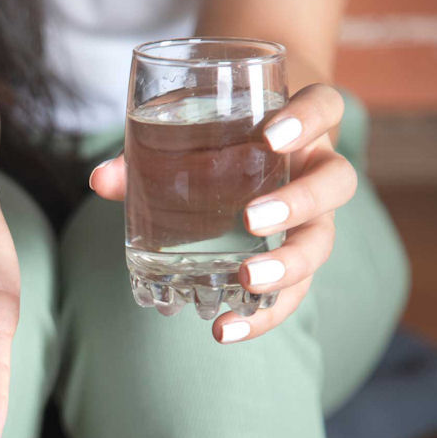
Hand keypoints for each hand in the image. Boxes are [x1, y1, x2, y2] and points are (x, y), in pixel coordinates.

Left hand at [90, 84, 356, 342]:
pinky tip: (226, 330)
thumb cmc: (215, 134)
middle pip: (335, 183)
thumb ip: (146, 149)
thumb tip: (101, 180)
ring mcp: (312, 218)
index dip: (307, 119)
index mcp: (298, 126)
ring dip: (289, 266)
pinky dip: (262, 316)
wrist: (242, 153)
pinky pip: (292, 292)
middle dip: (298, 203)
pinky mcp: (292, 259)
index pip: (324, 107)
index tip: (271, 136)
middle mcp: (315, 170)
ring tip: (247, 281)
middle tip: (251, 219)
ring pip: (323, 242)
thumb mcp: (184, 131)